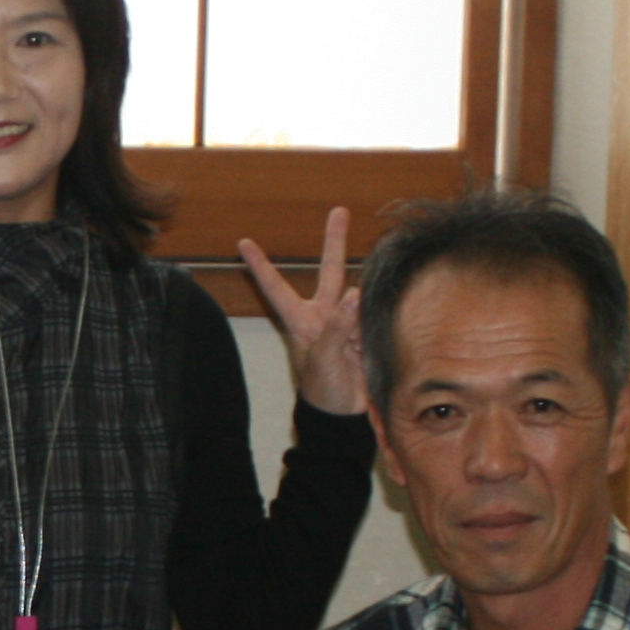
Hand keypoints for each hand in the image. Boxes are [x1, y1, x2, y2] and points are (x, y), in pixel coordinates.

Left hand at [236, 210, 364, 416]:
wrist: (345, 418)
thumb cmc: (324, 393)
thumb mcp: (323, 360)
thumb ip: (337, 328)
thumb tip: (354, 294)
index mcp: (303, 322)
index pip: (277, 288)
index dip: (262, 266)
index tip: (244, 243)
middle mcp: (324, 316)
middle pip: (330, 272)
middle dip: (334, 241)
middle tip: (340, 211)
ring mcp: (348, 322)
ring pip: (358, 291)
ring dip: (370, 289)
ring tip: (371, 306)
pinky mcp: (368, 332)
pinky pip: (376, 311)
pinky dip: (383, 308)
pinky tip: (385, 317)